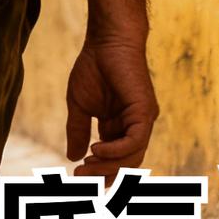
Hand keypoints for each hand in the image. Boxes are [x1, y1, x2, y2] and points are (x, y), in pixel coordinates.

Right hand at [65, 38, 158, 177]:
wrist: (106, 40)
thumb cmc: (93, 66)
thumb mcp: (79, 104)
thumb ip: (77, 130)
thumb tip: (72, 157)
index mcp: (119, 126)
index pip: (114, 158)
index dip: (98, 170)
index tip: (77, 177)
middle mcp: (134, 127)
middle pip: (124, 163)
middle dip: (103, 174)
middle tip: (80, 178)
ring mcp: (142, 121)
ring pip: (131, 156)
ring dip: (109, 166)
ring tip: (86, 167)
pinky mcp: (145, 112)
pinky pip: (135, 141)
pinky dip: (117, 150)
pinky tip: (96, 149)